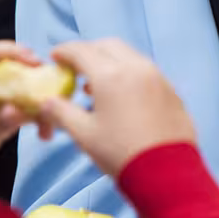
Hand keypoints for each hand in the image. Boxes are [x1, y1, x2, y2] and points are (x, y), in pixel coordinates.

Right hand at [38, 39, 195, 177]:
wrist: (166, 171)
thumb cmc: (119, 153)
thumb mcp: (83, 134)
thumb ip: (62, 112)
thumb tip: (47, 101)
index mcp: (111, 75)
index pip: (82, 50)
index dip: (64, 51)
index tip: (55, 57)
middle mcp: (137, 68)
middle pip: (108, 46)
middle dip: (89, 52)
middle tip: (75, 68)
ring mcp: (158, 77)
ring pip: (129, 56)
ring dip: (110, 62)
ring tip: (94, 85)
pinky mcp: (171, 89)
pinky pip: (145, 71)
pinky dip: (129, 73)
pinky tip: (121, 95)